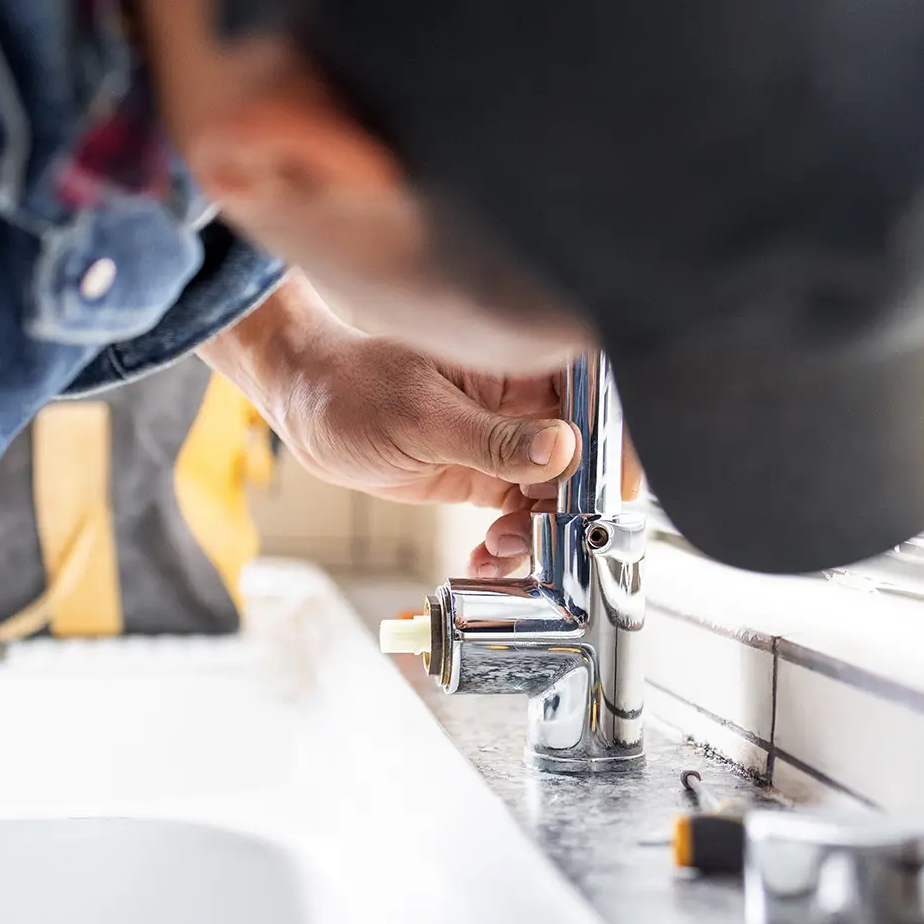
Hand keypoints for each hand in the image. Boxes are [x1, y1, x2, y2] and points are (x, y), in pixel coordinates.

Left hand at [200, 276, 587, 572]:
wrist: (307, 409)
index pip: (593, 392)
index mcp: (519, 362)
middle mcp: (526, 400)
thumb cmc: (352, 388)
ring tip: (503, 552)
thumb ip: (493, 439)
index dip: (616, 438)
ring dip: (542, 533)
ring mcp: (510, 440)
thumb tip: (563, 450)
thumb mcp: (421, 417)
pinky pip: (522, 516)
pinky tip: (486, 562)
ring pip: (557, 494)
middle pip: (585, 454)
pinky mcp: (490, 474)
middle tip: (554, 539)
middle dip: (575, 504)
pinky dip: (513, 546)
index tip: (615, 486)